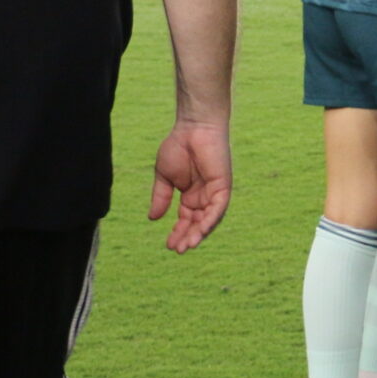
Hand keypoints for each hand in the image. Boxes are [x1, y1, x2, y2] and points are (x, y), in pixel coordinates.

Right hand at [148, 120, 230, 252]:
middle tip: (177, 250)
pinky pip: (219, 207)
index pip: (186, 220)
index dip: (178, 233)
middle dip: (188, 237)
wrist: (192, 128)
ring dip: (200, 233)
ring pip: (209, 219)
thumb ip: (161, 198)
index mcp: (191, 195)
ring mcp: (215, 192)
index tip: (169, 245)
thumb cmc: (178, 147)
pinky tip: (201, 230)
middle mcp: (205, 197)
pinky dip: (211, 220)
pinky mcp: (223, 186)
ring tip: (188, 245)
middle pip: (198, 223)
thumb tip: (153, 219)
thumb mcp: (164, 178)